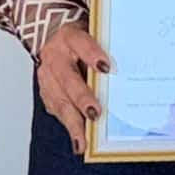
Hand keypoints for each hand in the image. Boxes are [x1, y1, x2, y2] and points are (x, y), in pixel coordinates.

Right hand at [37, 20, 109, 155]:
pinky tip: (79, 139)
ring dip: (73, 121)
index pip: (81, 43)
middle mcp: (55, 56)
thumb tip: (129, 69)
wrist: (54, 36)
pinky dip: (69, 126)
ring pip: (59, 100)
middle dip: (82, 98)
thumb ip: (107, 47)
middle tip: (95, 113)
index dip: (92, 55)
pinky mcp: (46, 92)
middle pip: (68, 78)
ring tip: (83, 140)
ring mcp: (47, 75)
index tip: (106, 68)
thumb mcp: (94, 34)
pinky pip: (57, 110)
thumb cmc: (83, 38)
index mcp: (69, 36)